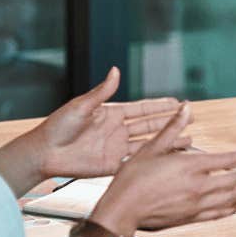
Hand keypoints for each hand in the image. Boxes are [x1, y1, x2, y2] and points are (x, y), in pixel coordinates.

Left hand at [29, 67, 187, 178]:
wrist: (45, 153)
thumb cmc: (57, 127)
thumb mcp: (81, 106)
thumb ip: (102, 92)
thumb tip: (116, 71)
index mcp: (110, 114)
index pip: (141, 109)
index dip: (159, 106)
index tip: (177, 102)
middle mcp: (116, 131)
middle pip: (150, 125)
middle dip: (170, 122)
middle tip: (190, 118)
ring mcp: (116, 148)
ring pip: (148, 144)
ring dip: (167, 141)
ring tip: (188, 140)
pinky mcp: (113, 165)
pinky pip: (137, 162)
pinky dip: (154, 160)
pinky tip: (168, 159)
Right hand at [92, 106, 235, 233]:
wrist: (121, 212)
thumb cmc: (131, 180)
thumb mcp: (151, 149)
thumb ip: (172, 129)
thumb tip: (186, 108)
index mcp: (192, 167)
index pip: (231, 159)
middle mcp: (200, 187)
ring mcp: (198, 205)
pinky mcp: (192, 218)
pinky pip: (220, 213)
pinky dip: (235, 208)